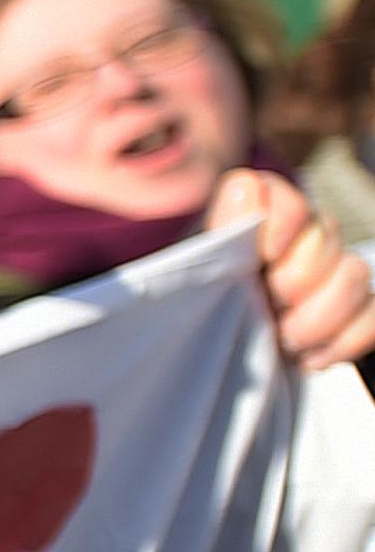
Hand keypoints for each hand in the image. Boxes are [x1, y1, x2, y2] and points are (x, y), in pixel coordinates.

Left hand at [215, 168, 374, 372]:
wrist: (216, 364)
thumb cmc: (201, 315)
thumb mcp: (194, 280)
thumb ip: (222, 231)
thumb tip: (246, 187)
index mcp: (254, 224)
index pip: (281, 193)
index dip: (283, 218)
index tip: (266, 253)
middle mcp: (299, 239)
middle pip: (326, 233)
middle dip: (297, 277)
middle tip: (270, 305)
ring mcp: (331, 275)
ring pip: (354, 274)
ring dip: (319, 315)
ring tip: (284, 339)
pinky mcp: (352, 312)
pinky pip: (372, 314)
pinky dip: (344, 339)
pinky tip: (310, 357)